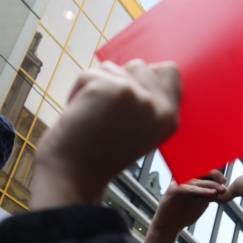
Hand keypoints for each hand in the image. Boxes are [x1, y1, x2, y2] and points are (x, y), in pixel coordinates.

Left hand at [30, 60, 180, 210]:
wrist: (73, 177)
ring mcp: (139, 97)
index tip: (123, 94)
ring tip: (92, 117)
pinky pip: (88, 74)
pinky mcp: (113, 90)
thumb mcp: (137, 131)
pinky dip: (76, 92)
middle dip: (115, 81)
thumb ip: (146, 102)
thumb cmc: (97, 154)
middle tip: (105, 113)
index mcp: (170, 118)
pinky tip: (79, 116)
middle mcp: (160, 107)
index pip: (169, 71)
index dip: (143, 76)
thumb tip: (138, 68)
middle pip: (138, 65)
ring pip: (111, 68)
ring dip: (94, 88)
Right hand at [144, 170, 225, 242]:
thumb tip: (223, 189)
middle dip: (213, 174)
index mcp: (189, 180)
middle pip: (199, 171)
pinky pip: (190, 189)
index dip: (214, 173)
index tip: (224, 180)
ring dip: (210, 184)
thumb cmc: (184, 214)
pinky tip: (212, 193)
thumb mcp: (201, 202)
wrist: (170, 225)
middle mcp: (182, 179)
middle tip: (223, 181)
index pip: (202, 172)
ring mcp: (177, 183)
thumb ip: (209, 194)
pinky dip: (202, 191)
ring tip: (221, 189)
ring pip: (196, 180)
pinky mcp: (173, 190)